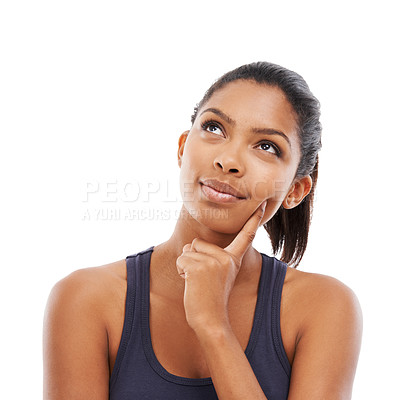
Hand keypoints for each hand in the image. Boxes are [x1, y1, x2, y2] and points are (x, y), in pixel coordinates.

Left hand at [176, 200, 266, 333]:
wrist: (211, 321)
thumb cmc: (210, 299)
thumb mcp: (216, 275)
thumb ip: (209, 257)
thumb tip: (191, 243)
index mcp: (233, 259)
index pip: (245, 236)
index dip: (254, 220)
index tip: (262, 204)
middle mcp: (227, 258)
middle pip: (197, 242)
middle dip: (193, 258)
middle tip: (202, 279)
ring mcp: (214, 262)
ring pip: (187, 250)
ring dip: (186, 266)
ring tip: (197, 282)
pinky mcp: (200, 267)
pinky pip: (181, 259)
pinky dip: (181, 270)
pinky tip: (191, 284)